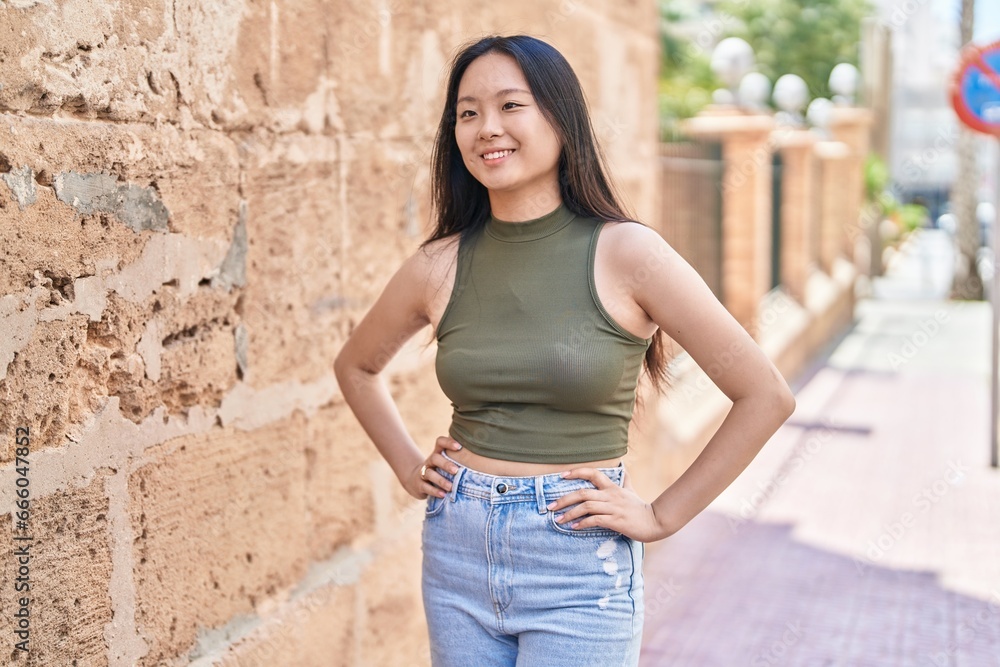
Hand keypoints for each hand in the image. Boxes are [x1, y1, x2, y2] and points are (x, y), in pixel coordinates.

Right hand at [403, 436, 462, 499]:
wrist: (416, 480)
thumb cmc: (439, 471)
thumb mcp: (446, 463)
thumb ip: (460, 460)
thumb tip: (486, 461)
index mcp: (437, 453)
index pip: (440, 442)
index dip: (448, 442)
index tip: (459, 447)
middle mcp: (429, 461)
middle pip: (435, 458)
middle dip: (445, 464)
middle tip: (456, 471)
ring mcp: (423, 473)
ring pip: (430, 474)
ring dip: (441, 480)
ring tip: (451, 487)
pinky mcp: (419, 484)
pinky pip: (425, 487)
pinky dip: (434, 491)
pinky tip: (443, 495)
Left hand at [549, 467, 666, 542]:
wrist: (655, 522)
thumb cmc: (640, 507)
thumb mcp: (631, 491)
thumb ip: (625, 481)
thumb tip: (624, 469)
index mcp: (612, 487)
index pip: (593, 473)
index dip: (576, 472)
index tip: (562, 476)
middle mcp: (611, 495)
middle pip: (583, 492)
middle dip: (564, 499)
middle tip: (551, 506)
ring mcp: (613, 508)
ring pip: (587, 506)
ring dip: (570, 513)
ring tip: (558, 519)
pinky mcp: (616, 520)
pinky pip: (595, 520)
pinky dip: (582, 523)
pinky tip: (574, 527)